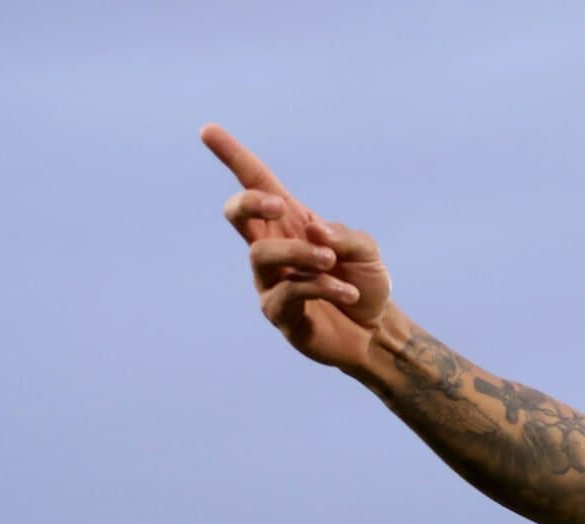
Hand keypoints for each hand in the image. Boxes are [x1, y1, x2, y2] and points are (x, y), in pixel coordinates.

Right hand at [202, 124, 391, 369]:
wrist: (376, 331)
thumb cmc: (365, 284)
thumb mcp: (366, 251)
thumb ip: (344, 236)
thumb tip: (314, 230)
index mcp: (290, 224)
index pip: (256, 184)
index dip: (233, 157)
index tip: (208, 130)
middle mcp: (273, 249)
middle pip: (238, 214)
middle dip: (251, 202)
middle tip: (281, 206)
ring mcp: (270, 282)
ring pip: (261, 254)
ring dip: (299, 253)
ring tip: (331, 262)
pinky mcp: (279, 314)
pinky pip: (290, 293)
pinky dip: (323, 287)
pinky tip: (348, 292)